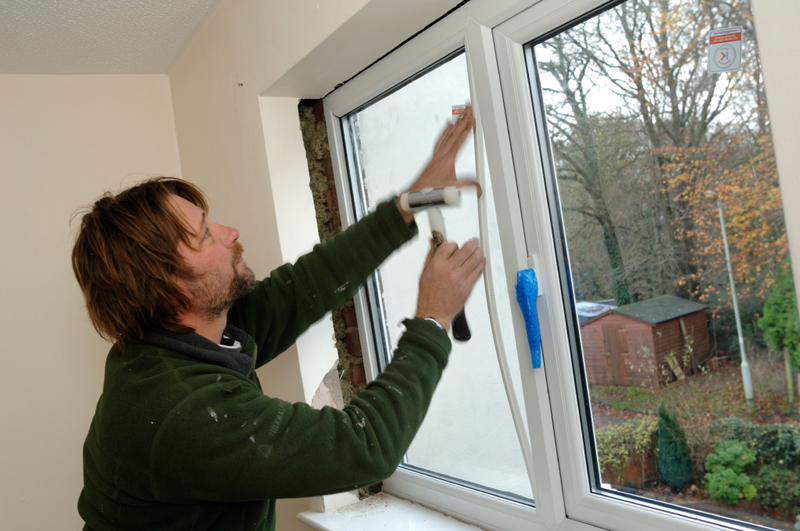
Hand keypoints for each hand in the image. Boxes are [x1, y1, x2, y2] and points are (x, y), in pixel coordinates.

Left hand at [396, 106, 481, 223]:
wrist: (416, 193)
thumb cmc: (431, 190)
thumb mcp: (452, 189)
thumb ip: (467, 187)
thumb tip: (478, 188)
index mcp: (447, 160)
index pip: (459, 141)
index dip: (466, 130)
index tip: (472, 119)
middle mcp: (441, 155)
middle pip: (454, 134)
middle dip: (462, 121)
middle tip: (468, 110)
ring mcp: (437, 156)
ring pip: (447, 136)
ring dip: (455, 124)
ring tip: (460, 114)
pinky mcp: (434, 158)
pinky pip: (440, 141)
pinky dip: (445, 132)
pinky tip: (447, 127)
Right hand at [415, 238, 485, 331]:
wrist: (434, 312)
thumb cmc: (428, 295)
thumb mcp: (424, 272)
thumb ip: (431, 255)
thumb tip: (433, 242)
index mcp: (437, 264)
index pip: (450, 244)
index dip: (454, 243)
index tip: (455, 245)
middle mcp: (449, 270)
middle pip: (467, 249)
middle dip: (472, 243)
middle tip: (473, 242)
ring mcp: (459, 278)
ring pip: (476, 258)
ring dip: (479, 252)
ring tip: (478, 250)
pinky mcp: (467, 287)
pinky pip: (478, 272)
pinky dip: (481, 264)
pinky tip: (480, 261)